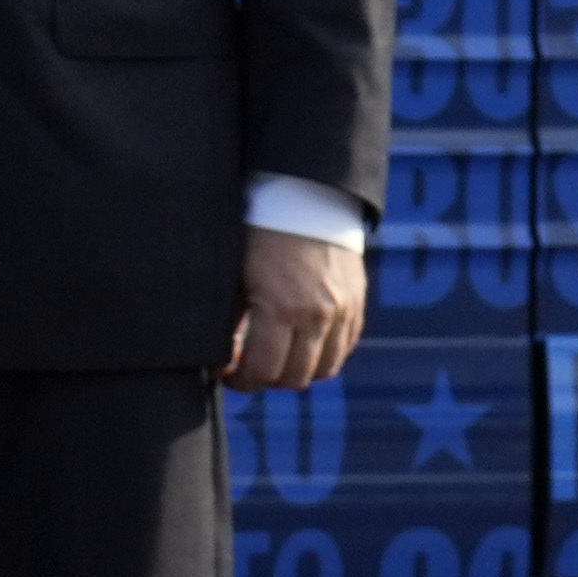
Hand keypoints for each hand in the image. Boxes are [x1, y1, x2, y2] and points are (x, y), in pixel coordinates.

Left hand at [227, 222, 367, 396]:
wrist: (306, 196)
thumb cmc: (261, 231)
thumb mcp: (236, 274)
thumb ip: (229, 319)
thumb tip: (221, 356)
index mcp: (281, 309)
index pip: (262, 371)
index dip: (241, 381)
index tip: (227, 374)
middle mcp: (317, 316)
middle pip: (293, 378)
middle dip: (266, 379)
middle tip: (248, 367)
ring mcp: (342, 311)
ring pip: (323, 370)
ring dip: (297, 372)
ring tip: (276, 358)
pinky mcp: (356, 304)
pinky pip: (343, 349)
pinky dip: (323, 356)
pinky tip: (302, 345)